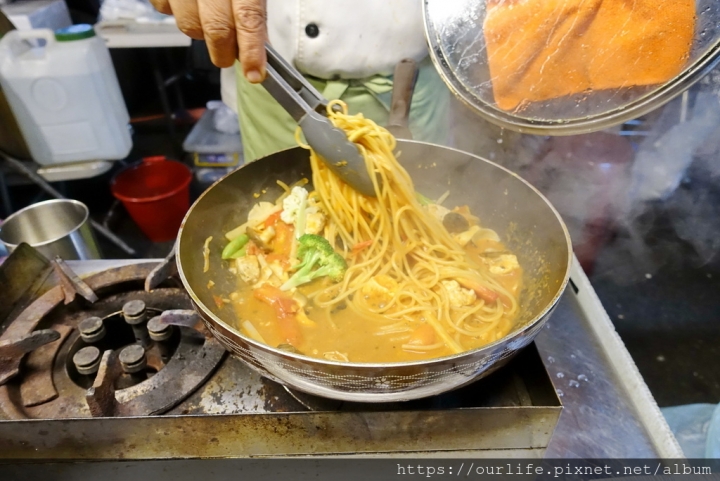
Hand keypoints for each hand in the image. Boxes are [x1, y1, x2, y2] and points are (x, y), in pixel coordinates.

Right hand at [150, 0, 266, 81]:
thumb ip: (254, 13)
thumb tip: (263, 48)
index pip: (248, 19)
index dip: (252, 50)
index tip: (255, 74)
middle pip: (217, 29)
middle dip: (224, 51)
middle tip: (229, 54)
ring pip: (189, 25)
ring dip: (200, 32)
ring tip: (207, 18)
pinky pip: (164, 9)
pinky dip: (176, 12)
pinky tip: (187, 2)